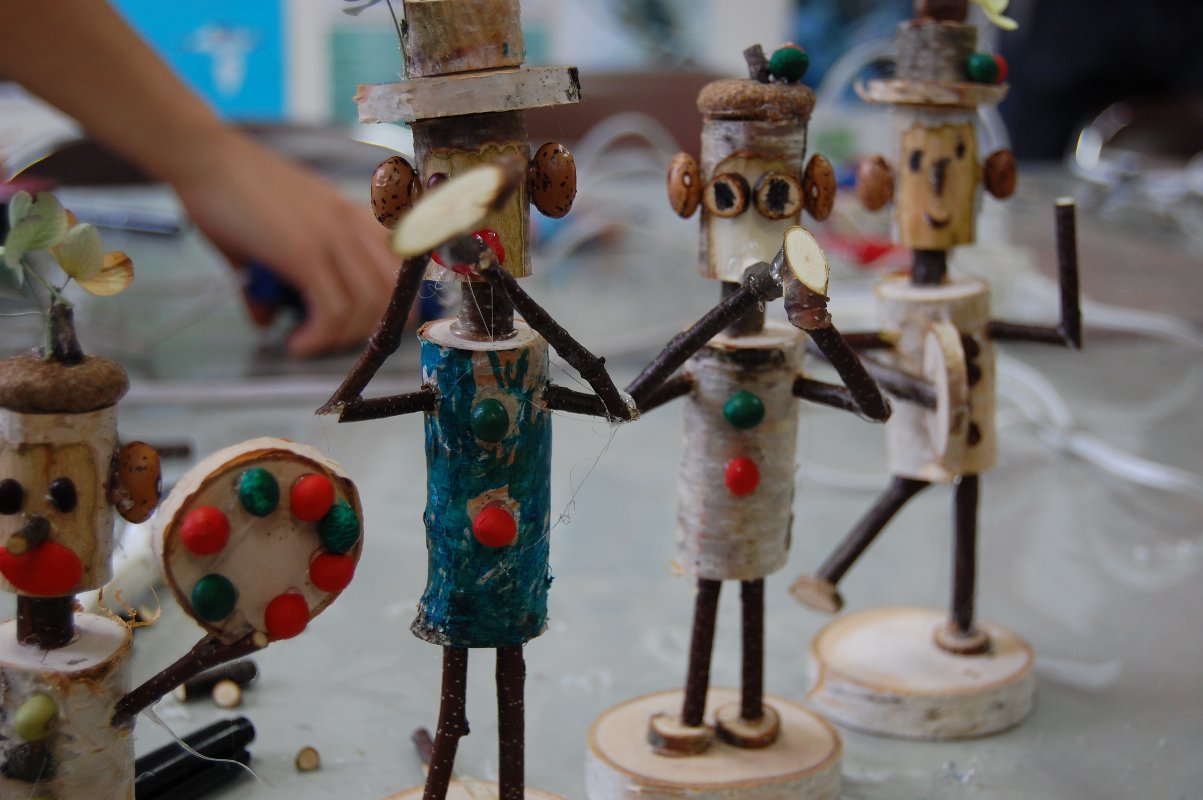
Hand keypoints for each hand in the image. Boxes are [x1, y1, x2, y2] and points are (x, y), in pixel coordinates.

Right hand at [170, 130, 399, 357]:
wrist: (203, 156)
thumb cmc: (232, 192)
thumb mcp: (271, 236)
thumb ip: (278, 278)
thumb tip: (267, 319)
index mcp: (353, 216)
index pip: (402, 267)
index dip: (399, 305)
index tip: (374, 329)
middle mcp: (352, 224)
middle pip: (392, 293)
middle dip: (369, 329)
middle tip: (333, 341)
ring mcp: (332, 237)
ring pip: (367, 306)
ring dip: (340, 338)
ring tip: (307, 344)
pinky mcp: (305, 252)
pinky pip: (332, 311)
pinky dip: (319, 337)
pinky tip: (297, 343)